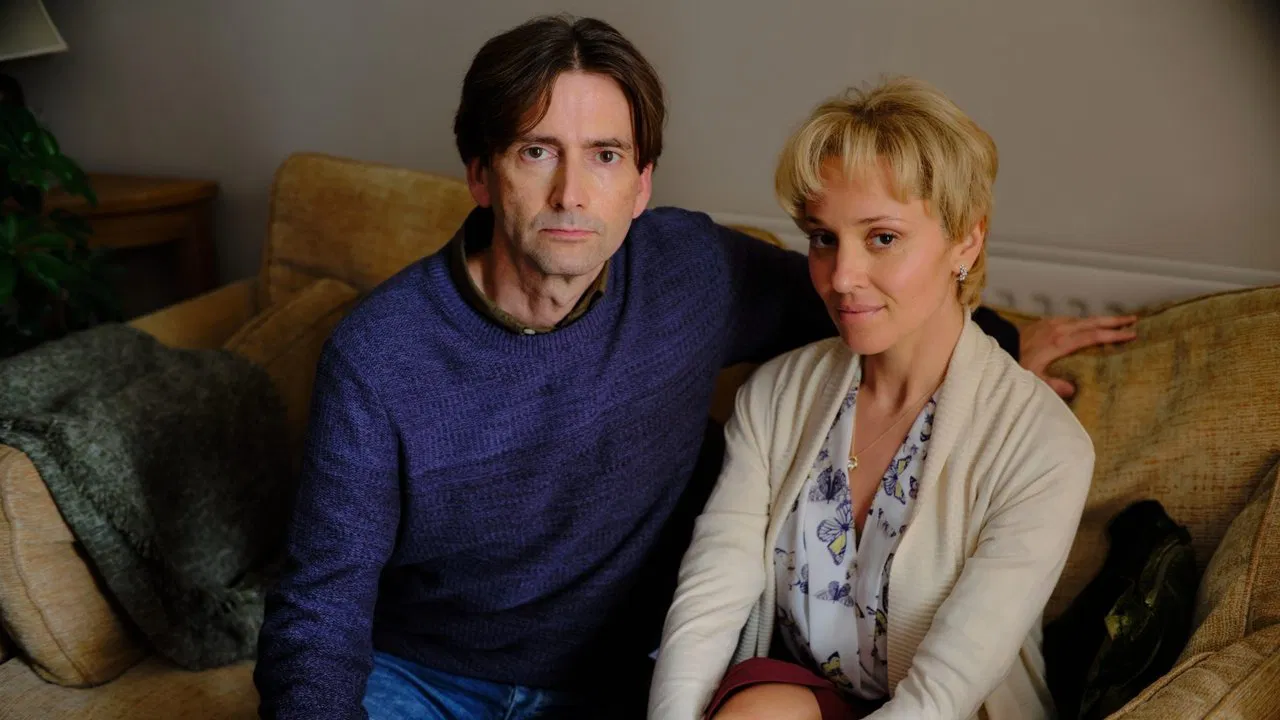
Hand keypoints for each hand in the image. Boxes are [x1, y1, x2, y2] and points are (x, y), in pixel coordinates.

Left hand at [1019, 315, 1137, 397]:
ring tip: (1118, 321)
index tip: (1131, 334)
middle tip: (1134, 320)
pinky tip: (1090, 324)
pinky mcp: (1047, 321)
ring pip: (1084, 318)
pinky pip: (1073, 319)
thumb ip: (1052, 384)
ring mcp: (1053, 322)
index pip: (1093, 336)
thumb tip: (1074, 390)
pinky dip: (1086, 320)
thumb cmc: (1016, 362)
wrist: (999, 343)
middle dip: (1114, 321)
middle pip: (1093, 322)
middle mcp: (1060, 328)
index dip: (1114, 335)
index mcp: (1061, 342)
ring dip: (1101, 319)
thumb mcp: (1032, 378)